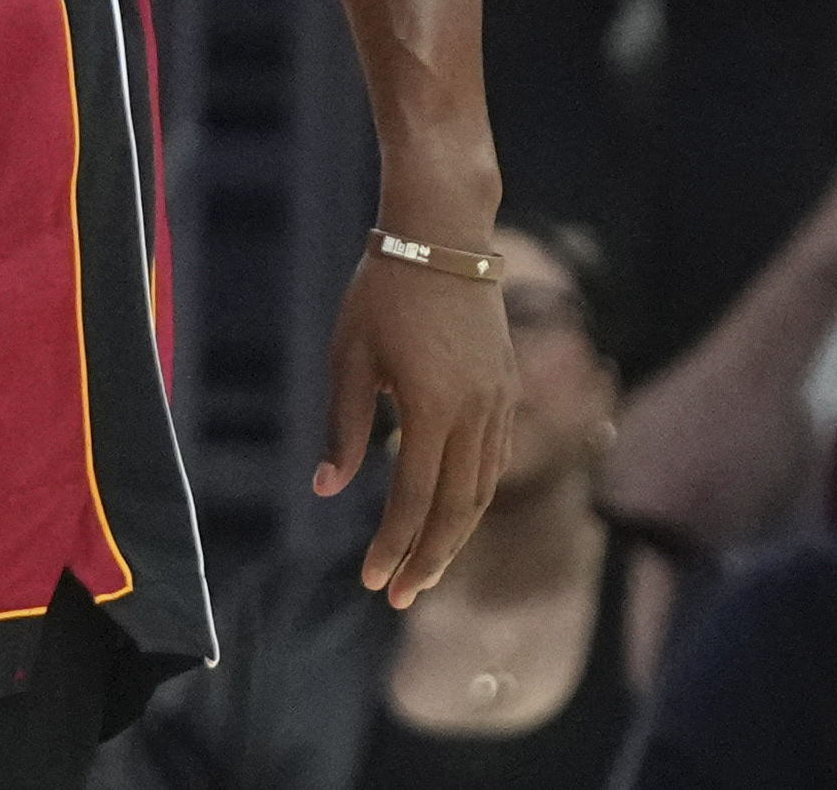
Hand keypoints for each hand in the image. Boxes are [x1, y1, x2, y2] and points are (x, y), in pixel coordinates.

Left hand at [313, 251, 515, 607]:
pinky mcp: (507, 389)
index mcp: (431, 408)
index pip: (412, 499)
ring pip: (481, 490)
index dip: (393, 547)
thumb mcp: (350, 356)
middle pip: (456, 509)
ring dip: (453, 535)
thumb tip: (328, 488)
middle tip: (400, 598)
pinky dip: (474, 496)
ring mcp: (499, 402)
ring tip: (424, 569)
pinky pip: (494, 459)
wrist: (442, 237)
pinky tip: (453, 514)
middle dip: (428, 559)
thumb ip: (345, 426)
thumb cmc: (383, 291)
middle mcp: (475, 414)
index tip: (373, 582)